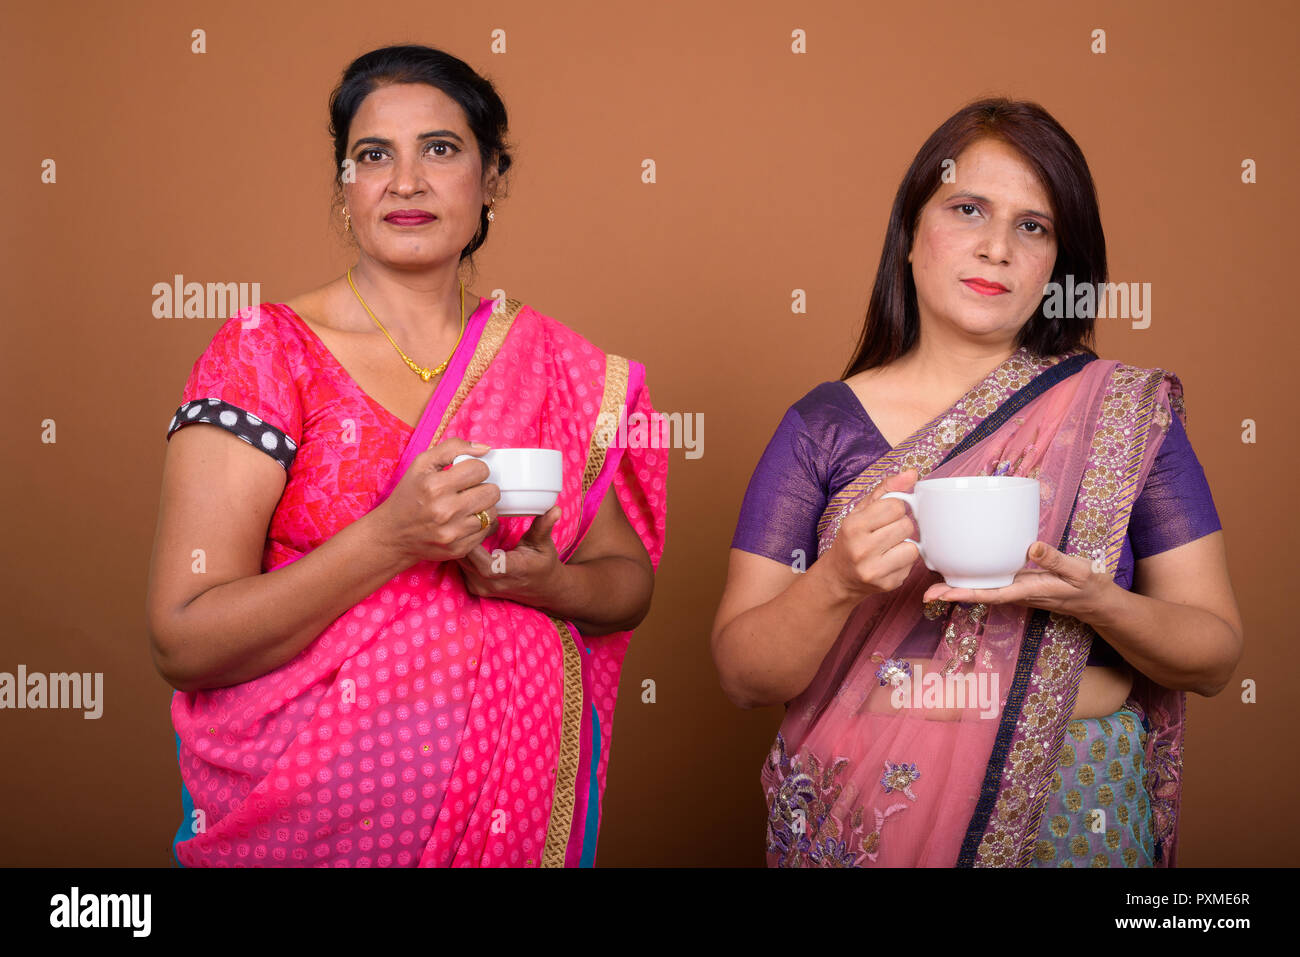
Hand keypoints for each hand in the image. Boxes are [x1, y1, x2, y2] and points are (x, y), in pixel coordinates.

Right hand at [369, 437, 500, 564]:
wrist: (394, 533)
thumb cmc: (410, 495)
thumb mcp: (422, 463)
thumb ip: (453, 448)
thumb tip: (485, 449)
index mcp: (435, 486)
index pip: (480, 469)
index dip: (475, 469)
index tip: (466, 474)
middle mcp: (445, 511)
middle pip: (492, 492)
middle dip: (482, 488)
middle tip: (468, 490)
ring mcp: (453, 533)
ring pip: (493, 512)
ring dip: (483, 507)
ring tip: (466, 506)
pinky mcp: (459, 549)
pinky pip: (487, 530)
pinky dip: (480, 524)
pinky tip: (464, 521)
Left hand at [456, 504, 564, 605]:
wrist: (542, 589)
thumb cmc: (543, 564)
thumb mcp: (544, 544)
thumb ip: (544, 526)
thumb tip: (555, 509)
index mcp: (510, 572)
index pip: (482, 561)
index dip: (476, 540)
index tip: (482, 521)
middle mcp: (491, 584)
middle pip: (465, 558)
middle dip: (466, 536)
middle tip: (473, 518)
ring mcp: (481, 588)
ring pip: (460, 562)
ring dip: (463, 543)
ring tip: (473, 526)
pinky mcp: (474, 588)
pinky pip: (460, 567)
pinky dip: (463, 552)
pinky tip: (472, 539)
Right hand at [822, 469, 921, 601]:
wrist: (840, 577)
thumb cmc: (852, 539)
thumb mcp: (861, 511)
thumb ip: (886, 489)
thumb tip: (912, 473)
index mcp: (853, 526)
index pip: (895, 506)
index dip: (895, 508)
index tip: (885, 515)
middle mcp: (861, 549)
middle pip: (906, 526)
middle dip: (901, 526)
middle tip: (887, 532)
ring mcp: (874, 570)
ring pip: (912, 547)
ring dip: (905, 545)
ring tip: (889, 547)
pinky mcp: (888, 584)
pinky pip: (911, 566)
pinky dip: (904, 561)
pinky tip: (889, 561)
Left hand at [921, 541, 1115, 621]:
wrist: (1097, 601)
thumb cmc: (1088, 587)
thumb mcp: (1077, 571)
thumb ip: (1055, 560)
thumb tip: (1030, 547)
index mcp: (1027, 590)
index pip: (990, 593)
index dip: (965, 594)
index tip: (942, 594)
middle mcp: (1016, 591)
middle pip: (979, 593)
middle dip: (952, 594)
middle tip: (925, 593)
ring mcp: (1016, 588)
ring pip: (982, 588)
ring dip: (959, 587)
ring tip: (933, 584)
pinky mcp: (1019, 582)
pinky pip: (992, 581)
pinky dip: (974, 577)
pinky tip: (961, 570)